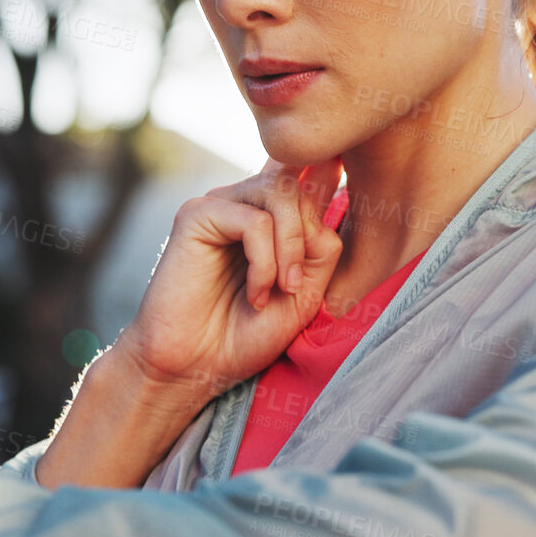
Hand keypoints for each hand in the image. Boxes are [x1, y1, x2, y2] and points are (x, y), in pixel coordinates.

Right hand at [115, 155, 344, 398]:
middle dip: (310, 235)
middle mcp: (246, 200)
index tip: (339, 182)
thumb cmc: (249, 333)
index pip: (311, 169)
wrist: (196, 367)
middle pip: (299, 178)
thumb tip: (328, 185)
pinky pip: (254, 222)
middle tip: (296, 286)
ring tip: (281, 289)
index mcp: (273, 213)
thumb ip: (322, 242)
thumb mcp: (307, 291)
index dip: (331, 171)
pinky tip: (256, 295)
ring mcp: (221, 204)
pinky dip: (265, 263)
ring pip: (281, 193)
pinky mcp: (196, 215)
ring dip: (291, 248)